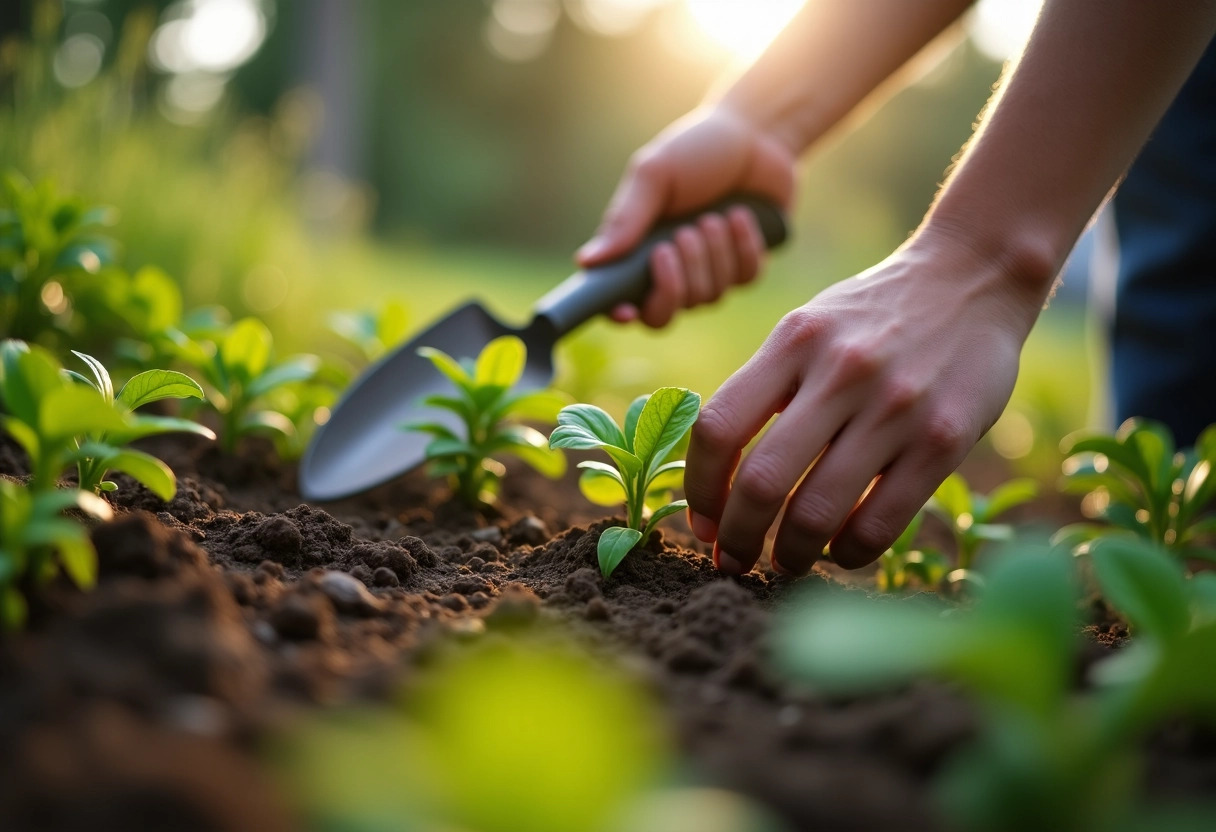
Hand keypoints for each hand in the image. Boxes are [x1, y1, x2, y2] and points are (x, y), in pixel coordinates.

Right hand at [578, 104, 795, 326]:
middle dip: (675, 281)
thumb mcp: (655, 174)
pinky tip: (741, 216)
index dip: (620, 314)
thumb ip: (625, 218)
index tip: (628, 309)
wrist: (754, 133)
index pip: (621, 301)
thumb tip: (587, 262)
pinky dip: (743, 247)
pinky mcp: (745, 267)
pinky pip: (743, 280)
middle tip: (684, 234)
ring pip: (707, 297)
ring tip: (715, 215)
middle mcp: (670, 269)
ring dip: (713, 254)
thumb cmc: (695, 150)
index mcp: (636, 250)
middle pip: (664, 315)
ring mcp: (709, 272)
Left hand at [684, 231, 1048, 574]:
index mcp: (794, 342)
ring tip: (787, 562)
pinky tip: (841, 551)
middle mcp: (841, 372)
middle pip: (762, 482)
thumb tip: (719, 475)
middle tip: (735, 561)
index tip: (702, 521)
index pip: (719, 429)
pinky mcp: (944, 440)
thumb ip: (765, 386)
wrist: (976, 276)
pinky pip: (880, 522)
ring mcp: (896, 408)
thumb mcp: (809, 328)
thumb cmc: (874, 316)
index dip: (700, 488)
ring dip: (791, 555)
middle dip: (738, 538)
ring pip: (818, 512)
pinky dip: (850, 553)